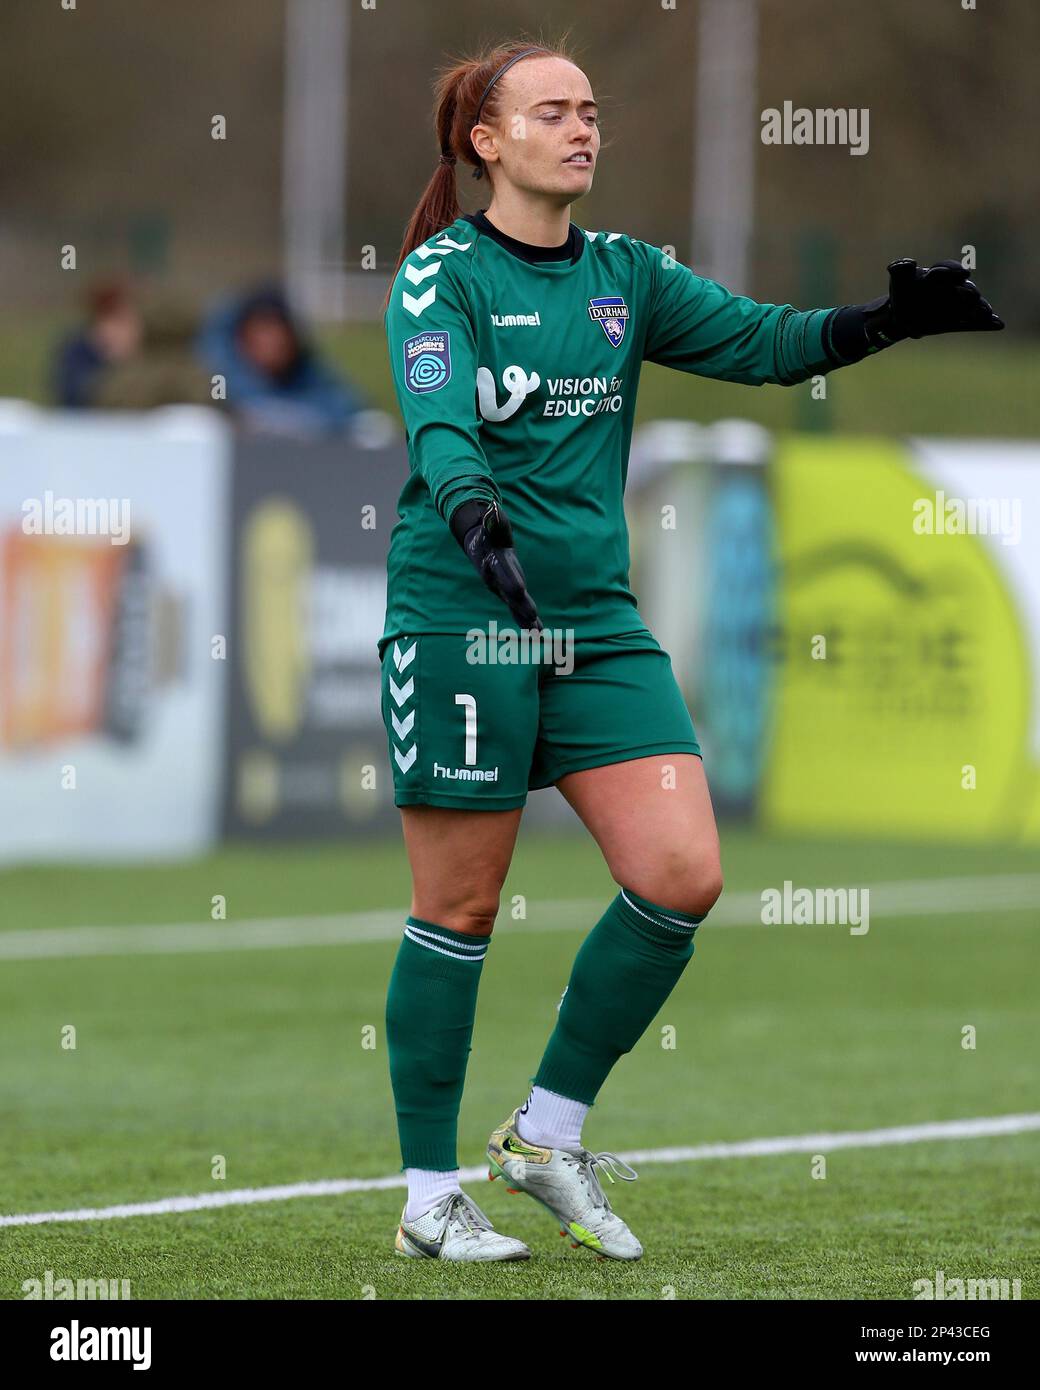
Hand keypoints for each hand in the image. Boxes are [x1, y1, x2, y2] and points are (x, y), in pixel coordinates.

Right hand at [449, 499, 542, 630]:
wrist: (477, 544)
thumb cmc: (487, 531)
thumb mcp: (490, 523)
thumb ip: (493, 520)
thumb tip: (492, 507)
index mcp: (493, 564)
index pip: (503, 574)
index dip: (511, 582)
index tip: (520, 591)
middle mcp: (496, 580)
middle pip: (510, 595)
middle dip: (522, 608)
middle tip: (533, 619)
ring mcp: (502, 589)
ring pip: (514, 607)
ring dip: (525, 620)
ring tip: (538, 633)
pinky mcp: (509, 592)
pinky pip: (518, 609)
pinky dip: (527, 620)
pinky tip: (539, 631)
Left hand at [864, 258, 1004, 349]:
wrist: (900, 314)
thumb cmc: (901, 293)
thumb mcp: (898, 280)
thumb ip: (901, 269)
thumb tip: (908, 262)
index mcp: (938, 274)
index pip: (948, 269)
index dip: (954, 271)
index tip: (962, 273)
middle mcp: (951, 286)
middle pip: (963, 287)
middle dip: (967, 291)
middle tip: (971, 295)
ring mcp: (957, 303)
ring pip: (971, 304)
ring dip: (979, 307)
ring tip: (985, 312)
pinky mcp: (958, 318)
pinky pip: (973, 319)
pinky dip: (985, 322)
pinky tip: (997, 323)